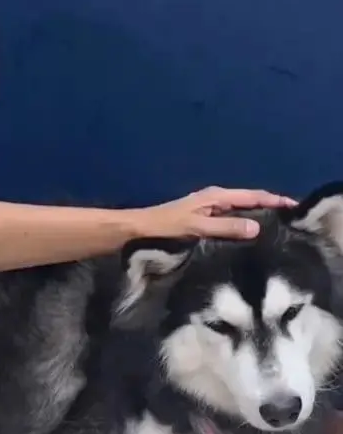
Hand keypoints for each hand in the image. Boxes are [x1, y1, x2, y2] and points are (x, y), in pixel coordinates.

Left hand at [135, 187, 296, 239]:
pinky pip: (230, 220)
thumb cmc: (165, 226)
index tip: (295, 207)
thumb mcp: (197, 228)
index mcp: (216, 196)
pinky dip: (242, 225)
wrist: (139, 229)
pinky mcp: (203, 220)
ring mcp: (208, 209)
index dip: (275, 200)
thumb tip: (256, 226)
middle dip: (270, 208)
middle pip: (249, 201)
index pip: (253, 196)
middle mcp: (215, 199)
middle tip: (291, 221)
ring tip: (275, 230)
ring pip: (240, 210)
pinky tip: (247, 237)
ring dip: (257, 217)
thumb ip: (225, 227)